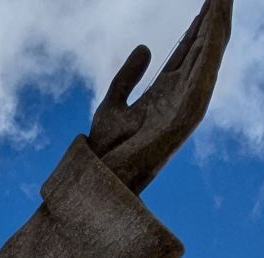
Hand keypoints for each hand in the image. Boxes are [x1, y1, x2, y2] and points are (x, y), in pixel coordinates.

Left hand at [89, 0, 232, 192]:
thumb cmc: (106, 151)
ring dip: (218, 28)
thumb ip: (127, 77)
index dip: (198, 26)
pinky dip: (210, 50)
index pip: (188, 52)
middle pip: (202, 50)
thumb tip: (145, 47)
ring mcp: (185, 106)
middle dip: (213, 20)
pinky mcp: (185, 116)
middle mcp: (179, 97)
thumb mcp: (112, 104)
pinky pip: (202, 76)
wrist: (100, 178)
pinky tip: (215, 25)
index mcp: (164, 93)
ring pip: (207, 59)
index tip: (208, 1)